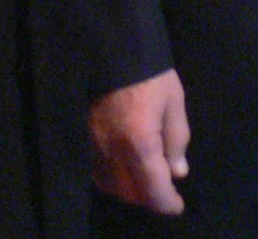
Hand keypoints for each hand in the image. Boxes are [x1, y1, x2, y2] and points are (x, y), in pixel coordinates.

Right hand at [89, 68, 188, 213]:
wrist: (110, 49)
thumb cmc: (150, 74)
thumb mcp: (174, 102)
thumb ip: (176, 140)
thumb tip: (177, 173)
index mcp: (139, 142)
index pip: (152, 189)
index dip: (166, 203)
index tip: (177, 207)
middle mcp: (111, 151)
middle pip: (129, 193)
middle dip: (149, 198)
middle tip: (165, 192)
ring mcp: (91, 147)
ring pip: (110, 186)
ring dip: (130, 190)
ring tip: (147, 181)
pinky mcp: (79, 140)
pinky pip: (96, 172)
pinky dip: (112, 178)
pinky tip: (124, 168)